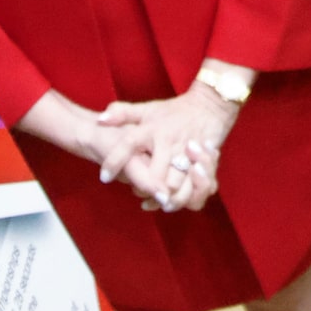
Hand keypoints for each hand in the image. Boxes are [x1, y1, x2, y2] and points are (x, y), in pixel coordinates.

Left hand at [97, 87, 234, 210]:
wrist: (210, 107)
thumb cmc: (174, 110)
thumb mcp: (148, 109)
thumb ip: (123, 113)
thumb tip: (100, 119)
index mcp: (152, 129)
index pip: (129, 144)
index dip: (114, 161)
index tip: (103, 177)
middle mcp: (169, 141)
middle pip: (154, 173)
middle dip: (144, 187)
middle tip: (135, 192)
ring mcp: (187, 154)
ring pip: (174, 184)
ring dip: (163, 197)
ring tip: (151, 202)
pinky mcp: (203, 163)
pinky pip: (194, 188)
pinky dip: (182, 199)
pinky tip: (169, 203)